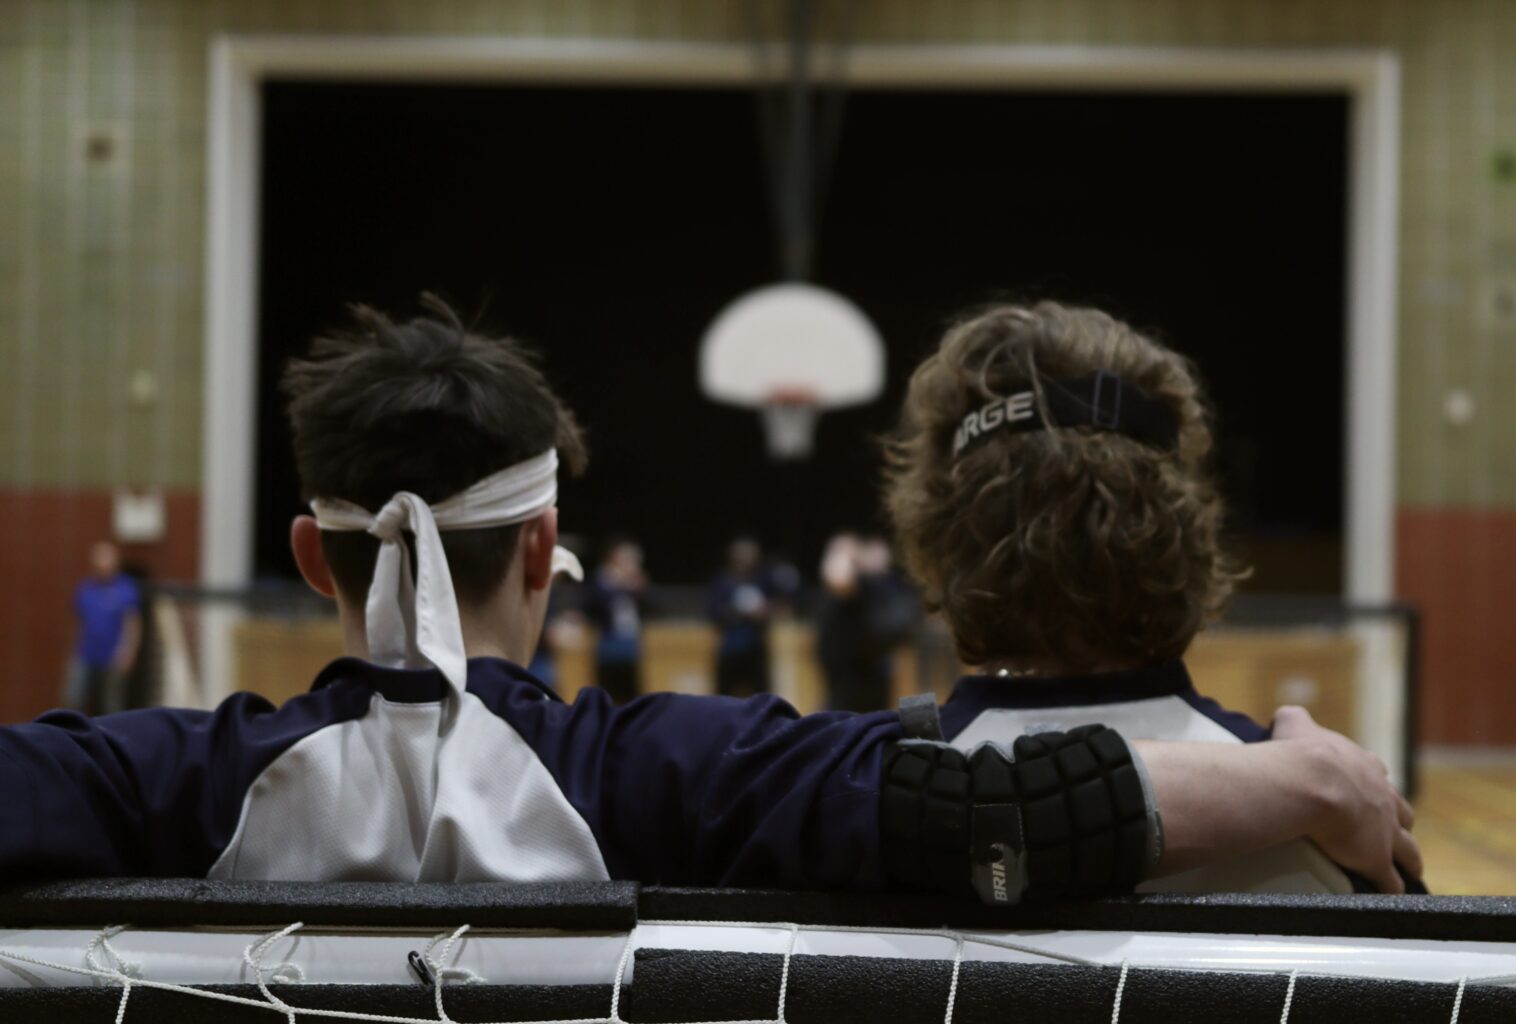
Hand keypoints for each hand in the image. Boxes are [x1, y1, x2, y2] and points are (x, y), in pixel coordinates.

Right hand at [1271, 705, 1420, 893]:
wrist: (1312, 781)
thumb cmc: (1302, 754)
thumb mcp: (1295, 725)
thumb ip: (1295, 719)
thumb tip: (1286, 715)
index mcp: (1365, 768)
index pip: (1377, 776)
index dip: (1375, 786)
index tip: (1372, 793)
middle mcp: (1383, 799)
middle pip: (1402, 813)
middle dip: (1400, 823)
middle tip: (1396, 832)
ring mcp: (1384, 831)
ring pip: (1407, 848)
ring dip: (1410, 859)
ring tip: (1413, 869)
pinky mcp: (1376, 859)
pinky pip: (1389, 880)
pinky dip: (1392, 889)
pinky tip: (1391, 896)